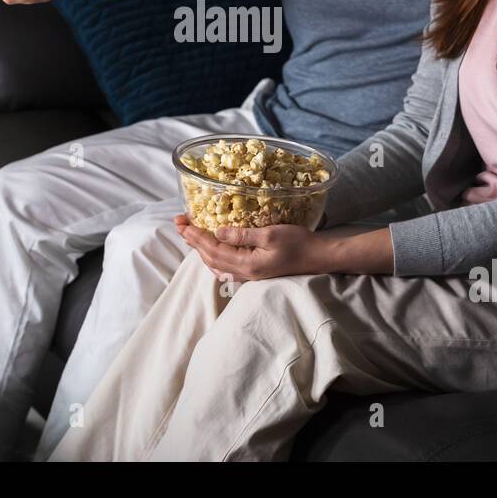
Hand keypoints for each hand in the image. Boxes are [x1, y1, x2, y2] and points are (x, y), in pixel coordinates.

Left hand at [174, 214, 326, 281]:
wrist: (317, 257)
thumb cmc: (297, 243)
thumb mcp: (269, 234)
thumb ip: (242, 235)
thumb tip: (218, 231)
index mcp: (246, 264)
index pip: (213, 249)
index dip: (195, 236)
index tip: (182, 223)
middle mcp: (244, 273)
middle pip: (210, 257)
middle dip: (193, 240)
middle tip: (179, 224)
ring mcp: (249, 275)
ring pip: (216, 263)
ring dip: (200, 248)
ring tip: (189, 234)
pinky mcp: (254, 272)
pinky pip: (225, 266)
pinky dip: (213, 256)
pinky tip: (211, 250)